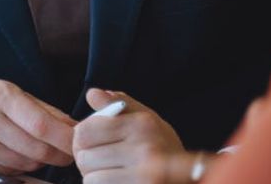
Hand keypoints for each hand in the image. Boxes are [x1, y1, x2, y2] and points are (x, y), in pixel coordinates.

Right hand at [0, 76, 75, 175]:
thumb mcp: (4, 90)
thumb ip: (39, 108)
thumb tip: (70, 124)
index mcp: (0, 96)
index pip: (42, 124)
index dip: (66, 137)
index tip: (80, 140)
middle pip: (36, 148)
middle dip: (60, 154)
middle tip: (72, 152)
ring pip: (25, 163)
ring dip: (42, 162)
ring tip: (48, 152)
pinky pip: (9, 171)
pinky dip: (22, 167)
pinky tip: (22, 155)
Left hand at [74, 88, 201, 182]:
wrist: (189, 178)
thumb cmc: (164, 148)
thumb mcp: (148, 119)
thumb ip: (119, 103)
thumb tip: (92, 94)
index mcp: (142, 125)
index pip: (85, 131)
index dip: (81, 138)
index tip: (90, 142)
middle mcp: (143, 149)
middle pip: (84, 157)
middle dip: (87, 160)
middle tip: (101, 160)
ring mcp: (142, 176)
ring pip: (90, 178)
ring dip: (95, 177)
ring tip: (111, 172)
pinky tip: (117, 181)